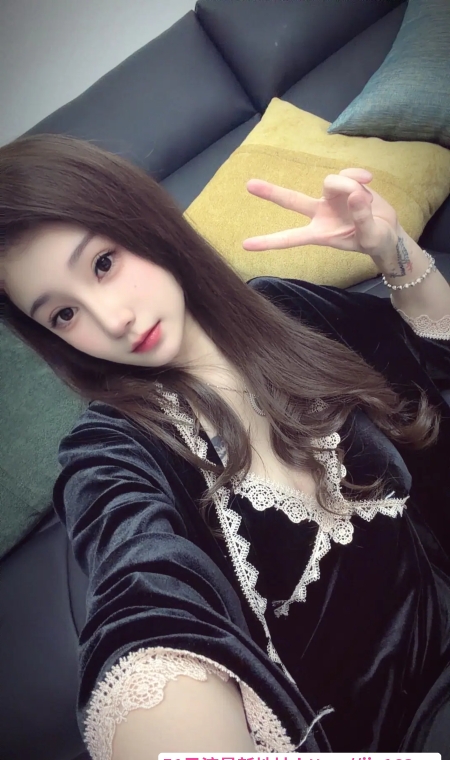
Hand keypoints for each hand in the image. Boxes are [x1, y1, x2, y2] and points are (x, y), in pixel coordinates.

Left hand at [242, 168, 400, 261]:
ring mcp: (331, 198)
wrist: (388, 231)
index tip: (245, 245)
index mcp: (320, 233)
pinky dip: (358, 176)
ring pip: (332, 182)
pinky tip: (370, 181)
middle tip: (248, 185)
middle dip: (271, 193)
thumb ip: (363, 217)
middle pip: (291, 200)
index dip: (268, 242)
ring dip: (351, 187)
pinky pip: (347, 173)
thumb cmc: (375, 240)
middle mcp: (320, 214)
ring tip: (368, 201)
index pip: (290, 238)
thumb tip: (356, 195)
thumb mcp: (371, 236)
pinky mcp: (344, 185)